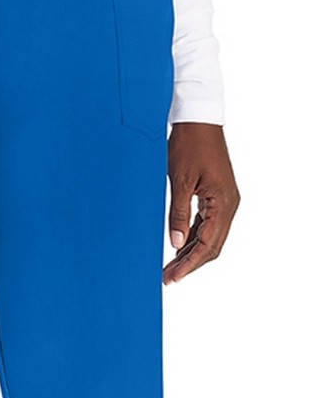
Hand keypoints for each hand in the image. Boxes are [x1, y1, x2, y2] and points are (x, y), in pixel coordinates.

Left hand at [163, 123, 239, 284]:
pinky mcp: (215, 196)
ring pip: (209, 236)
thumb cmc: (189, 145)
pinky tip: (178, 247)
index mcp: (223, 203)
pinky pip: (206, 224)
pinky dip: (192, 237)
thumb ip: (178, 214)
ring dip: (190, 253)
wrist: (197, 119)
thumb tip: (176, 244)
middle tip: (168, 278)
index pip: (209, 244)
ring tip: (170, 267)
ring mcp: (223, 201)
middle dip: (190, 263)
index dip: (190, 264)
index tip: (173, 277)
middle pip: (212, 245)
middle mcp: (228, 204)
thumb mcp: (180, 181)